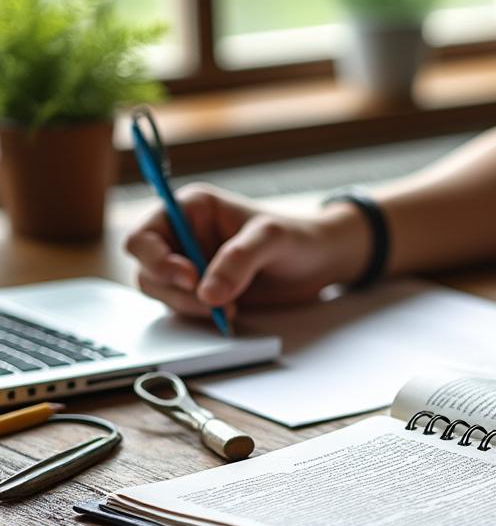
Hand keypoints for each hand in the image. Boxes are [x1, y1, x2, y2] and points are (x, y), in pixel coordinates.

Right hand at [124, 184, 369, 317]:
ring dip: (189, 306)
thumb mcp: (271, 239)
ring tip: (231, 307)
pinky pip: (184, 308)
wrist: (321, 261)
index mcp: (191, 209)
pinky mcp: (204, 290)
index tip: (189, 278)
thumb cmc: (298, 236)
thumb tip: (207, 293)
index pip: (144, 236)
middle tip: (214, 302)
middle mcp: (184, 236)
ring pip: (162, 294)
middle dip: (175, 291)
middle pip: (147, 270)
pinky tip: (231, 312)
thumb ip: (238, 261)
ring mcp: (192, 265)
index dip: (156, 260)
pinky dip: (201, 315)